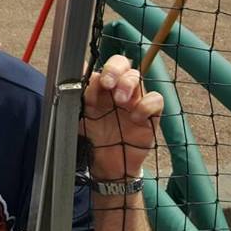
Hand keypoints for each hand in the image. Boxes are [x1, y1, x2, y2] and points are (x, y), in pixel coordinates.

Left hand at [80, 55, 162, 179]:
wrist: (108, 165)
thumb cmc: (94, 139)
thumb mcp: (81, 117)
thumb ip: (78, 96)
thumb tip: (75, 73)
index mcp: (100, 89)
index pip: (102, 67)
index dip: (97, 71)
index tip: (92, 84)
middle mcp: (117, 90)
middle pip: (122, 64)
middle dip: (114, 69)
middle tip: (107, 84)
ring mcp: (134, 100)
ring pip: (137, 77)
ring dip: (127, 84)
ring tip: (120, 101)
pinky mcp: (150, 115)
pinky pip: (156, 99)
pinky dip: (146, 105)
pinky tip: (135, 118)